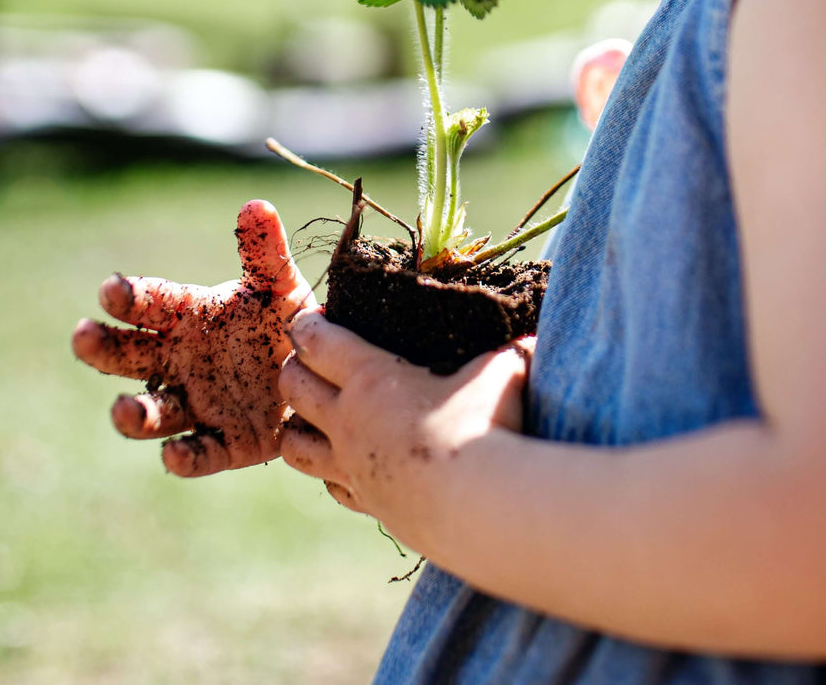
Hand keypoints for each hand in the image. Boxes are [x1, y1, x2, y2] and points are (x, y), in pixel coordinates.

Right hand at [72, 200, 312, 476]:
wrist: (322, 374)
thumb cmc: (286, 322)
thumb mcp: (280, 286)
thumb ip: (265, 252)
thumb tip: (256, 206)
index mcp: (189, 318)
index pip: (150, 303)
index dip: (130, 296)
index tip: (111, 289)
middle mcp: (181, 362)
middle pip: (129, 357)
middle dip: (103, 348)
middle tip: (84, 336)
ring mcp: (198, 404)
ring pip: (153, 413)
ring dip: (134, 414)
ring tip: (124, 409)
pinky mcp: (225, 444)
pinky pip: (198, 454)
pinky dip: (184, 457)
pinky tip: (175, 454)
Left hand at [279, 309, 531, 545]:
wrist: (482, 508)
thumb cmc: (488, 425)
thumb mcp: (503, 369)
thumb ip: (508, 349)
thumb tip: (533, 334)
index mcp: (373, 377)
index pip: (318, 342)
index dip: (308, 326)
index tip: (310, 318)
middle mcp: (350, 422)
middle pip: (293, 388)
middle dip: (293, 368)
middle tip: (309, 359)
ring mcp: (353, 469)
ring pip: (294, 446)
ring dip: (296, 426)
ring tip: (314, 416)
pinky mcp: (370, 506)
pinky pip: (331, 487)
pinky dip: (330, 473)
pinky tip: (350, 465)